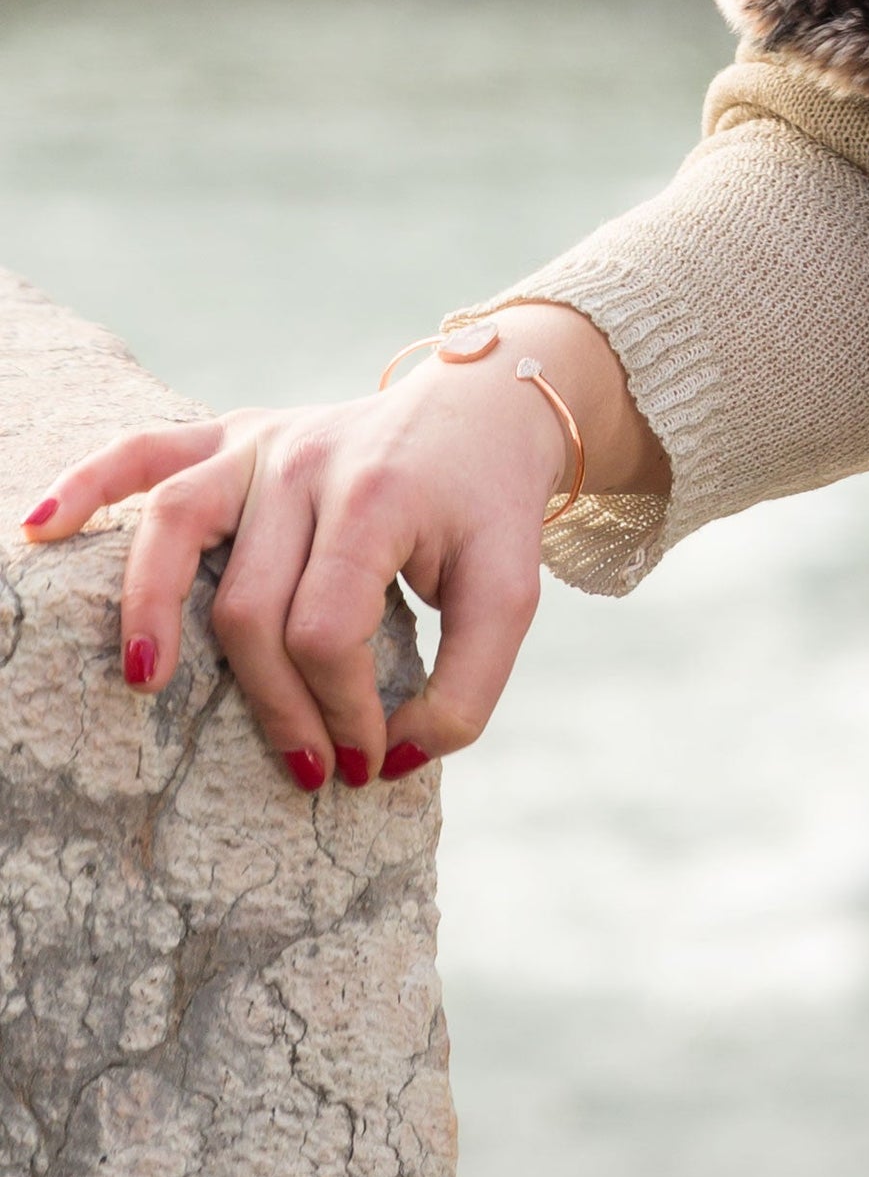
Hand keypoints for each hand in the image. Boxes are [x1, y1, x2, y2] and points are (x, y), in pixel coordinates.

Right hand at [20, 303, 667, 790]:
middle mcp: (308, 463)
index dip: (341, 710)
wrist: (488, 407)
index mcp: (378, 499)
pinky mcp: (239, 431)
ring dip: (153, 611)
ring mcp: (265, 442)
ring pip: (177, 530)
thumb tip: (390, 761)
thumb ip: (469, 689)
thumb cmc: (493, 509)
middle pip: (251, 606)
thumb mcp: (512, 599)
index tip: (367, 759)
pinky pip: (146, 450)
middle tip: (314, 769)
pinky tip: (41, 525)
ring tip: (145, 685)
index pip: (326, 628)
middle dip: (279, 705)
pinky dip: (90, 484)